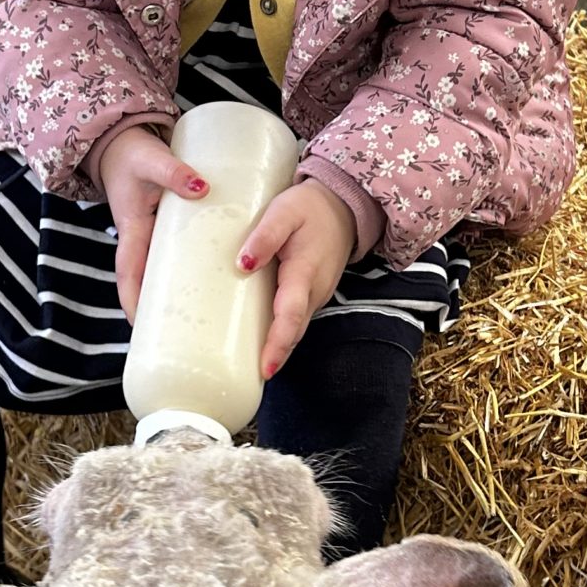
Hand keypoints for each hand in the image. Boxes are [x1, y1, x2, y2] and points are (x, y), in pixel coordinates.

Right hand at [99, 126, 205, 321]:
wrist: (125, 141)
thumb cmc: (134, 153)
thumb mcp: (152, 160)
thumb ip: (175, 172)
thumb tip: (203, 188)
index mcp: (132, 231)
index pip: (129, 276)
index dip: (134, 302)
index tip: (143, 327)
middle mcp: (141, 240)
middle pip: (148, 285)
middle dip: (159, 313)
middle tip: (182, 339)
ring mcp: (154, 237)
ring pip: (165, 274)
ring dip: (178, 297)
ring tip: (204, 322)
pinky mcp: (168, 229)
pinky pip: (179, 257)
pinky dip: (192, 273)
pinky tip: (216, 283)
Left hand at [239, 180, 356, 378]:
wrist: (343, 207)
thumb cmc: (311, 208)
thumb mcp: (284, 212)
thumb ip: (264, 236)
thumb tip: (243, 264)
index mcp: (304, 272)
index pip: (291, 315)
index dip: (278, 343)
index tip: (266, 368)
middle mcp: (314, 290)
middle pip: (294, 331)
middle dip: (275, 356)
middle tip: (250, 379)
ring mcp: (316, 295)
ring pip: (296, 329)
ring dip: (277, 348)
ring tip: (251, 367)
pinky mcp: (312, 295)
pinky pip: (295, 319)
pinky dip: (281, 334)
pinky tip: (262, 341)